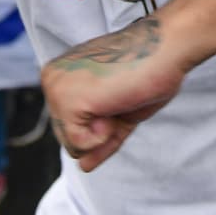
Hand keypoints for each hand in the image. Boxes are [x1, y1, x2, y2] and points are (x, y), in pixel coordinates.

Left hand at [41, 17, 185, 171]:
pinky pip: (80, 145)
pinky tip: (113, 104)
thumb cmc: (147, 71)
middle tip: (121, 97)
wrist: (164, 47)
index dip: (101, 124)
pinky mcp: (66, 100)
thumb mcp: (119, 111)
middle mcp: (52, 79)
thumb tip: (84, 167)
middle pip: (68, 139)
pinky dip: (103, 136)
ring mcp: (56, 89)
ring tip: (117, 98)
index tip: (119, 95)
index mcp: (62, 76)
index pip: (70, 126)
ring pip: (72, 146)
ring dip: (103, 132)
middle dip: (100, 131)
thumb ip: (99, 137)